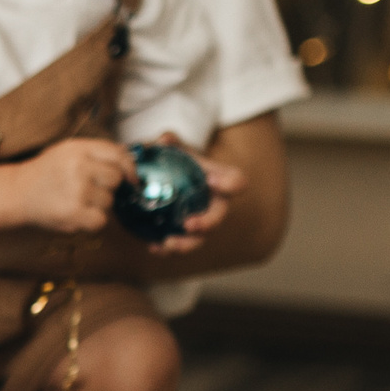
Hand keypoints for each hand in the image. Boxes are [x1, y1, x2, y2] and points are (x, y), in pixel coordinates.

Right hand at [14, 139, 132, 234]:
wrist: (18, 192)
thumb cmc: (47, 173)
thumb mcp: (68, 151)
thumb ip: (97, 153)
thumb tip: (129, 161)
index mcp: (78, 148)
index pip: (118, 155)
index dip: (129, 168)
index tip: (131, 178)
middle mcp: (78, 167)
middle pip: (116, 179)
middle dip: (107, 186)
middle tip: (87, 188)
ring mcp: (76, 190)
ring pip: (109, 201)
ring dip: (98, 204)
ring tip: (77, 200)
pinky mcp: (73, 213)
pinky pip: (101, 220)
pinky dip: (92, 220)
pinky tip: (77, 213)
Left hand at [142, 134, 241, 256]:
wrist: (170, 176)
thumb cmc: (178, 160)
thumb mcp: (175, 148)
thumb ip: (170, 141)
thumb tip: (162, 140)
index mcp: (220, 180)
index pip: (236, 182)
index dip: (229, 184)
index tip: (211, 180)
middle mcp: (215, 204)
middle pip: (218, 217)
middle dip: (207, 223)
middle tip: (188, 224)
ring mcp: (201, 222)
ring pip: (200, 238)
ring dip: (186, 244)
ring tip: (168, 243)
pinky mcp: (184, 235)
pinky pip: (178, 245)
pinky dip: (166, 249)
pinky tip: (153, 248)